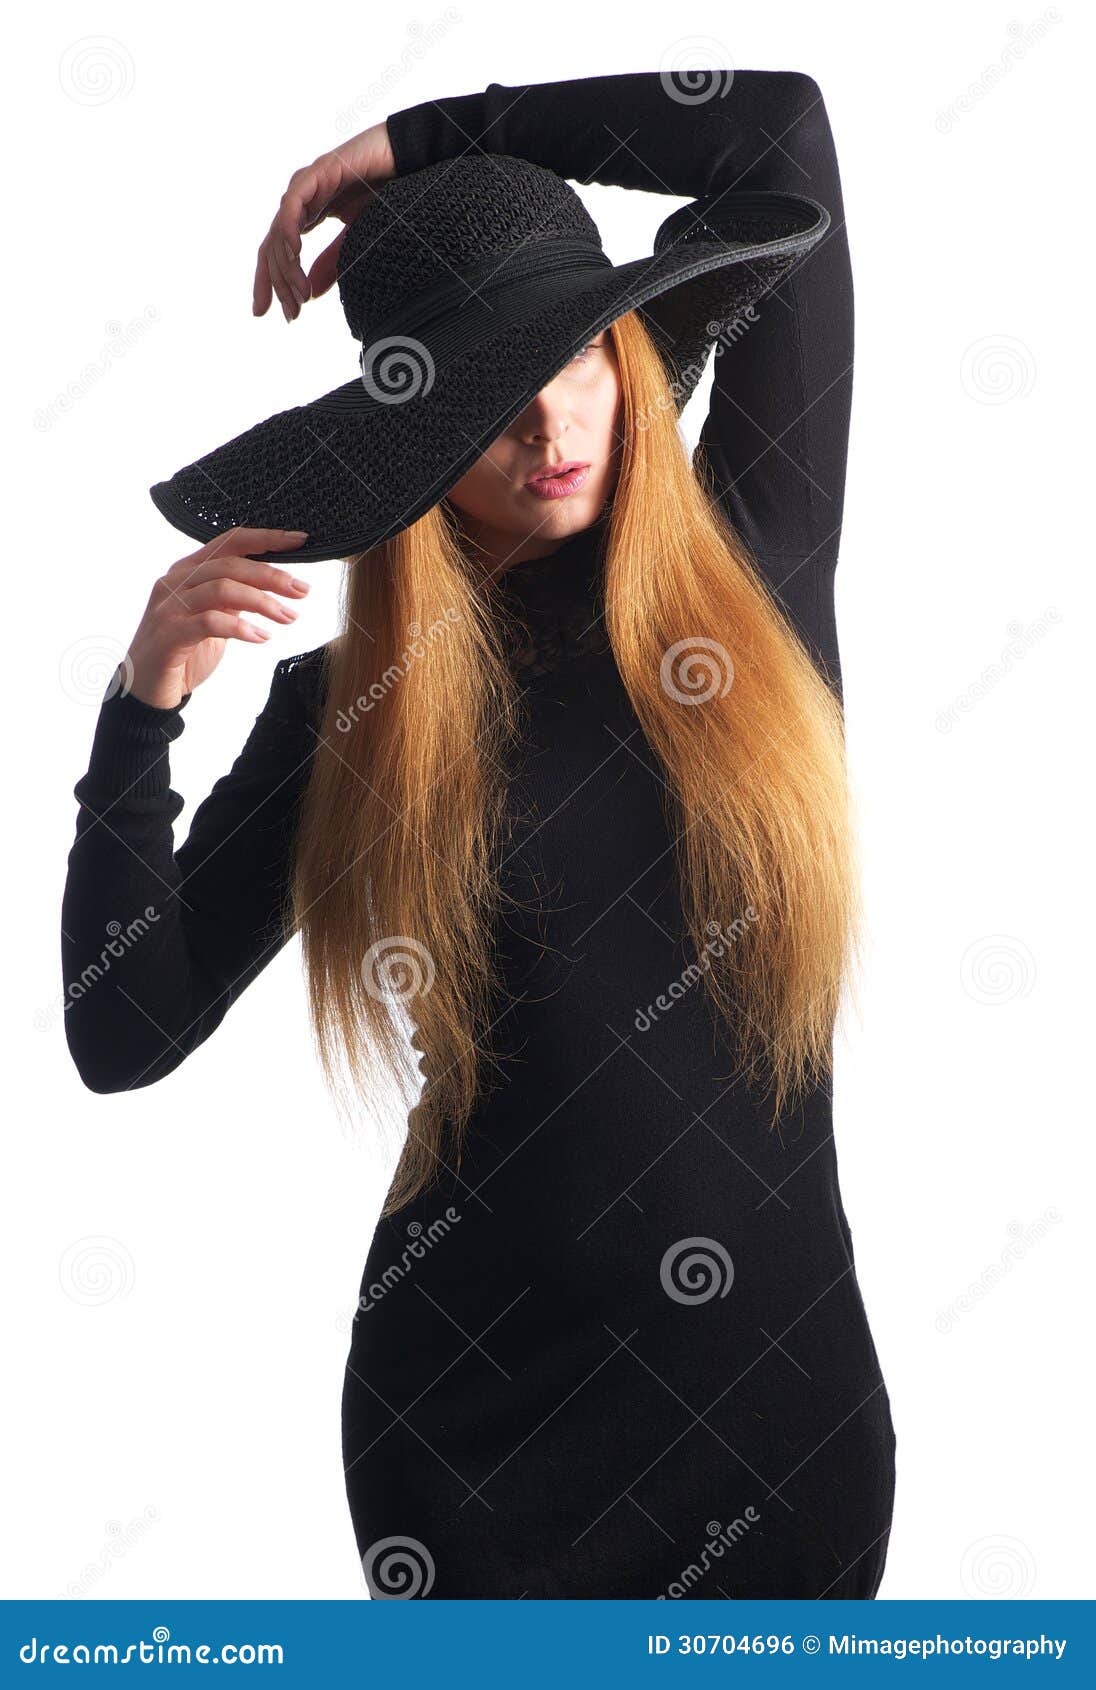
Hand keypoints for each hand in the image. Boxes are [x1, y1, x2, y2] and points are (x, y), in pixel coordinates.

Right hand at [124, 528, 311, 709]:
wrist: (146, 689)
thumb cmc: (183, 651)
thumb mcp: (216, 617)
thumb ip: (235, 598)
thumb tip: (275, 583)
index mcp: (188, 570)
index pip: (229, 542)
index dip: (266, 538)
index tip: (300, 541)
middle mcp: (176, 581)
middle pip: (230, 565)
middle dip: (272, 576)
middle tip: (302, 591)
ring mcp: (170, 606)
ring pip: (222, 589)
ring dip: (262, 602)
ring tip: (288, 617)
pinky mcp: (169, 634)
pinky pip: (210, 622)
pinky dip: (240, 628)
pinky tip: (261, 637)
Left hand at [252, 122, 396, 323]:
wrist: (407, 160)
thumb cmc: (384, 193)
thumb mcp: (354, 239)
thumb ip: (331, 263)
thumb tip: (310, 294)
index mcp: (306, 215)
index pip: (278, 252)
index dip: (271, 283)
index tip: (273, 315)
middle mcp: (300, 200)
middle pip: (273, 246)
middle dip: (276, 283)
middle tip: (291, 314)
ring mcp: (305, 185)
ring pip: (280, 231)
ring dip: (287, 267)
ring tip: (299, 294)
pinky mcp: (317, 172)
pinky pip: (293, 204)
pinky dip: (289, 229)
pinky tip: (295, 255)